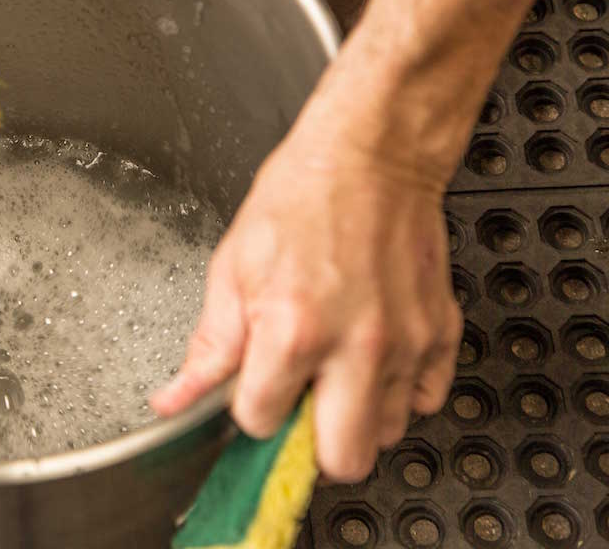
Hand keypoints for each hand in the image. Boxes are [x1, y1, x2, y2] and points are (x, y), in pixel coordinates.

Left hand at [151, 124, 462, 481]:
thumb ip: (209, 347)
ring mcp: (405, 345)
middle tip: (299, 405)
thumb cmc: (300, 200)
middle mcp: (355, 348)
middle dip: (309, 444)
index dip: (250, 408)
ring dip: (356, 417)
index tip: (253, 387)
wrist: (371, 156)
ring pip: (386, 435)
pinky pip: (427, 400)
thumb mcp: (232, 269)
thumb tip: (175, 401)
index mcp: (292, 332)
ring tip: (335, 373)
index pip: (260, 422)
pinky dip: (401, 393)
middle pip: (340, 461)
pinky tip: (373, 362)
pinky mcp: (441, 334)